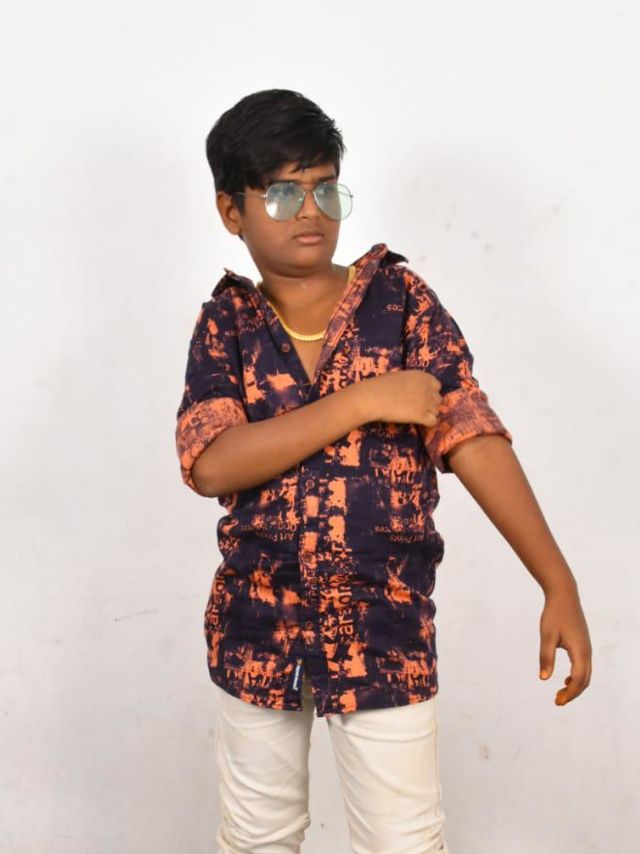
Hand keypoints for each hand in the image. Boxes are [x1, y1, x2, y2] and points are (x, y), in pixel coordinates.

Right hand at [365, 370, 442, 425]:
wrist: (374, 397)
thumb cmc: (381, 385)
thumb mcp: (401, 377)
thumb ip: (412, 382)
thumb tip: (412, 388)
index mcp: (424, 377)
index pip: (437, 386)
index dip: (430, 393)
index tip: (421, 397)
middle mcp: (429, 389)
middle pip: (438, 400)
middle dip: (430, 404)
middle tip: (417, 408)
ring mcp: (427, 403)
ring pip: (436, 411)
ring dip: (428, 414)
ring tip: (415, 415)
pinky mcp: (422, 416)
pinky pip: (433, 422)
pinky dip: (427, 423)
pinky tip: (417, 422)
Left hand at [539, 584, 591, 705]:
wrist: (564, 595)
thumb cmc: (554, 615)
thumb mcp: (547, 636)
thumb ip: (546, 657)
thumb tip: (543, 679)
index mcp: (580, 651)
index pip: (579, 680)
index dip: (569, 693)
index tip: (557, 702)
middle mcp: (587, 651)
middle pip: (585, 680)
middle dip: (573, 693)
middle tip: (557, 701)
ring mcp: (587, 647)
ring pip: (586, 674)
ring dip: (575, 686)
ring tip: (560, 693)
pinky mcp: (583, 644)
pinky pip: (584, 666)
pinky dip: (577, 677)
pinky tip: (566, 679)